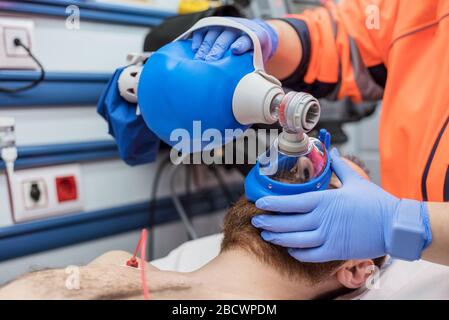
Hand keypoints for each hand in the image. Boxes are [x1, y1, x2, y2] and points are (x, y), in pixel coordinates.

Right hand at [191, 17, 277, 62]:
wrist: (254, 35)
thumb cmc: (255, 53)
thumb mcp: (258, 60)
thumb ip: (252, 68)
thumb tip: (247, 85)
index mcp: (255, 36)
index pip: (247, 39)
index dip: (241, 44)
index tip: (235, 50)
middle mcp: (239, 27)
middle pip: (226, 37)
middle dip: (217, 49)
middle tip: (210, 62)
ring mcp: (225, 25)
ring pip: (213, 33)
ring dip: (206, 46)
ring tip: (199, 60)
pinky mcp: (214, 25)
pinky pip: (204, 30)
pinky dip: (198, 38)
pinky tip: (194, 49)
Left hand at [251, 148, 430, 261]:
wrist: (395, 225)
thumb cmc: (375, 202)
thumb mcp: (355, 181)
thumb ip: (339, 167)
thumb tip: (332, 151)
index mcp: (325, 200)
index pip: (292, 201)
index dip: (273, 203)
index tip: (260, 203)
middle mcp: (322, 218)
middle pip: (288, 221)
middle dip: (269, 221)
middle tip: (256, 220)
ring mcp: (327, 236)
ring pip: (295, 239)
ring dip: (278, 237)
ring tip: (266, 234)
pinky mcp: (335, 251)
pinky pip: (309, 254)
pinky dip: (296, 252)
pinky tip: (289, 248)